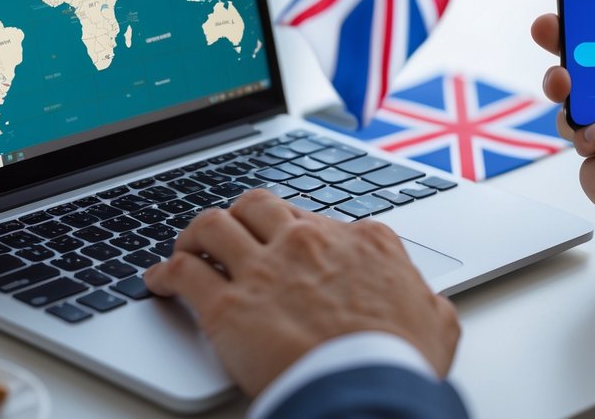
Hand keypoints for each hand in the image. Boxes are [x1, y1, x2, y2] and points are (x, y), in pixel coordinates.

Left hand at [144, 189, 458, 395]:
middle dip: (239, 214)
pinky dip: (164, 273)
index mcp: (360, 240)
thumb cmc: (401, 362)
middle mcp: (307, 241)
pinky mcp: (228, 305)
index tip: (283, 242)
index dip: (291, 228)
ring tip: (187, 247)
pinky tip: (157, 281)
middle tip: (230, 233)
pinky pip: (182, 273)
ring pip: (212, 223)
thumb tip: (426, 303)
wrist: (368, 391)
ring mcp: (265, 268)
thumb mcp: (437, 321)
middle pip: (257, 203)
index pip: (313, 214)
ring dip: (194, 233)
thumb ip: (425, 301)